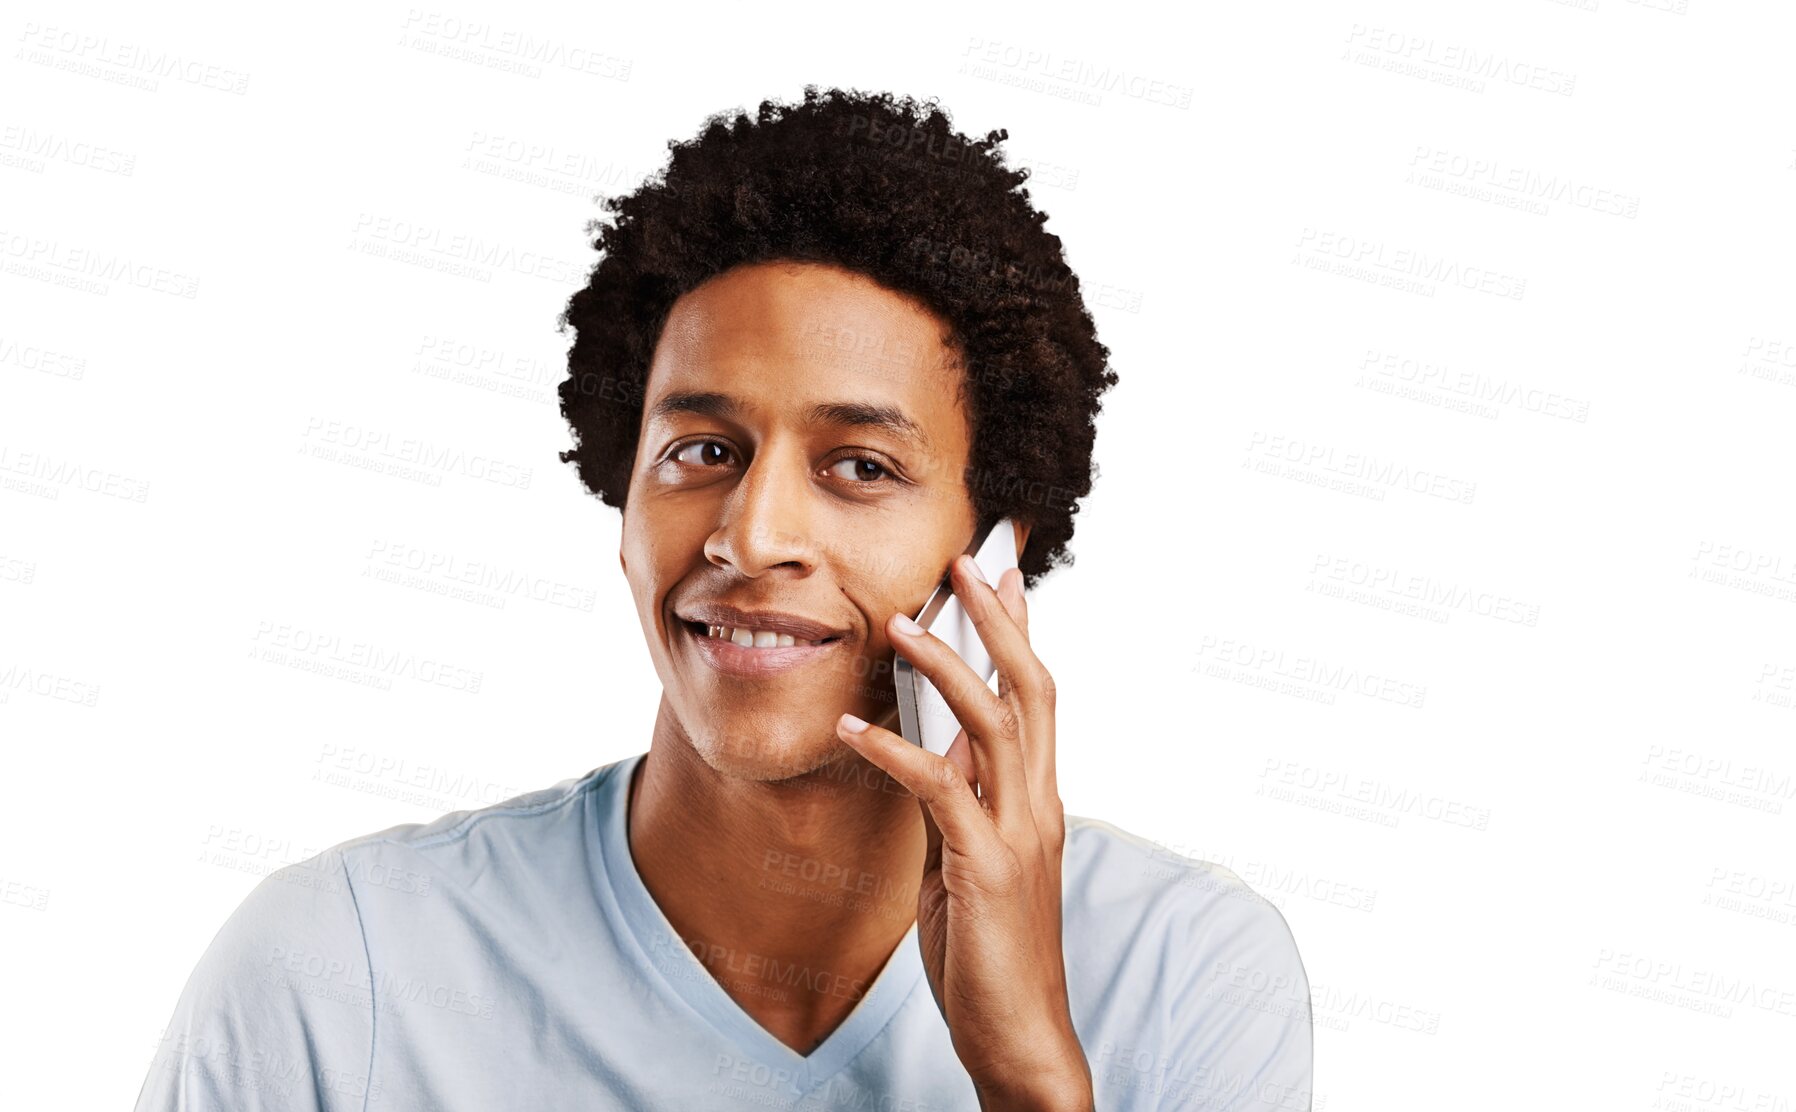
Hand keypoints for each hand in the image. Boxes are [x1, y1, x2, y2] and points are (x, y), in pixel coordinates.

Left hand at [837, 557, 1092, 1110]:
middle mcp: (1040, 805)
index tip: (1000, 574)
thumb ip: (956, 804)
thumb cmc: (989, 953)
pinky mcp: (989, 869)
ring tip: (901, 622)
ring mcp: (1020, 835)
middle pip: (1033, 689)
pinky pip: (942, 791)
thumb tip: (931, 751)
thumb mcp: (966, 863)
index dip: (1020, 631)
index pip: (1038, 696)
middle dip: (999, 619)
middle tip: (966, 560)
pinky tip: (855, 728)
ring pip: (997, 725)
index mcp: (1038, 800)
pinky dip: (897, 752)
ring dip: (950, 667)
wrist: (1019, 1036)